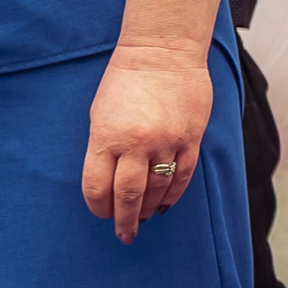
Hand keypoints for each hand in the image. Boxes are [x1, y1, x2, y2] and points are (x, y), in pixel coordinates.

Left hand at [82, 41, 214, 241]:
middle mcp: (137, 144)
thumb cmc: (125, 81)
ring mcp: (167, 142)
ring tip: (145, 218)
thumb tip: (110, 182)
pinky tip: (166, 203)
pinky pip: (183, 175)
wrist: (163, 52)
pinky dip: (174, 193)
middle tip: (125, 235)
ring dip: (150, 208)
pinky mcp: (191, 138)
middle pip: (128, 196)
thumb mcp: (100, 115)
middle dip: (124, 220)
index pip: (97, 187)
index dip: (98, 207)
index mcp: (107, 138)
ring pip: (158, 189)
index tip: (102, 214)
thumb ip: (103, 148)